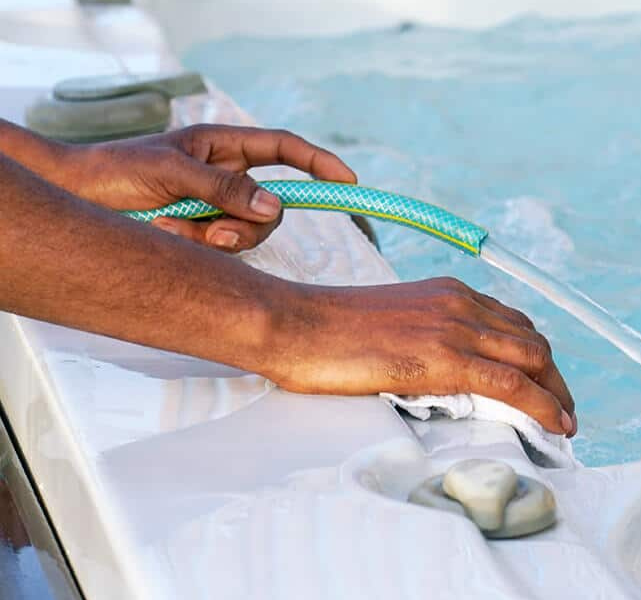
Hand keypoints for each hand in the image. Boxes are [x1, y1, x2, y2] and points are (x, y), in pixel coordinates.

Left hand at [63, 124, 355, 251]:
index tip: (347, 181)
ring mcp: (214, 207)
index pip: (284, 149)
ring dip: (213, 238)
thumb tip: (276, 209)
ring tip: (171, 228)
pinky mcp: (200, 233)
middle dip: (247, 224)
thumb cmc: (117, 170)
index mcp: (224, 146)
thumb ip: (225, 190)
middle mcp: (226, 177)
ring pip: (248, 233)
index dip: (318, 163)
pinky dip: (197, 247)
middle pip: (270, 206)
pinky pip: (223, 250)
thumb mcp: (173, 172)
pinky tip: (165, 234)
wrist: (77, 197)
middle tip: (217, 234)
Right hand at [266, 277, 577, 435]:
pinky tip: (555, 425)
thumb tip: (444, 373)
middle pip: (532, 340)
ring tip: (564, 424)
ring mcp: (455, 327)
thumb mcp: (391, 326)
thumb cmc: (326, 333)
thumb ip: (425, 339)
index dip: (537, 358)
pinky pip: (512, 383)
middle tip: (562, 411)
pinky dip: (543, 405)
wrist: (294, 324)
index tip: (544, 385)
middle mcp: (461, 303)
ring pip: (532, 359)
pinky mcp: (445, 356)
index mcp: (449, 293)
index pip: (513, 324)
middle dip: (555, 378)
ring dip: (557, 394)